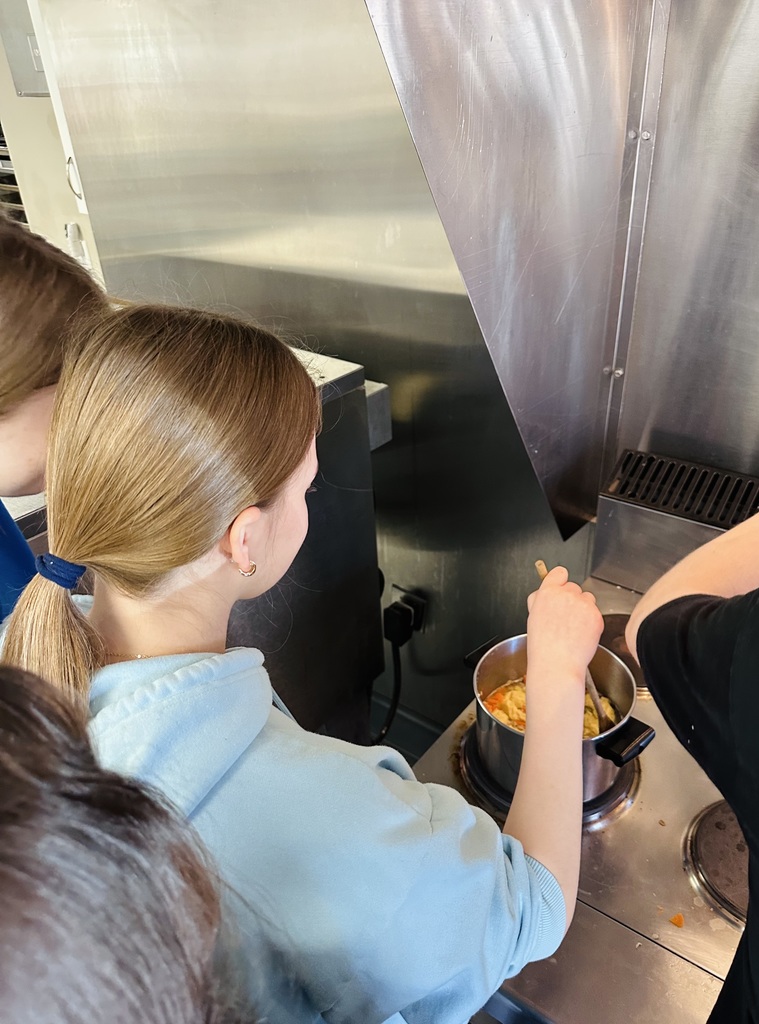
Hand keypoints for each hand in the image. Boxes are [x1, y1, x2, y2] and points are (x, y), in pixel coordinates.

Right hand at [525, 566, 602, 687]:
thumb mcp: (532, 617)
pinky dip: (591, 622)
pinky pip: (595, 613)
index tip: (561, 585)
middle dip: (571, 599)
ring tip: (573, 628)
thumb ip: (540, 600)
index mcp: (547, 593)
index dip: (560, 580)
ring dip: (583, 608)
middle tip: (565, 618)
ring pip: (587, 598)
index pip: (559, 573)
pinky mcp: (597, 616)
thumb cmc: (542, 647)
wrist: (557, 664)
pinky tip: (581, 635)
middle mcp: (566, 594)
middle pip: (574, 587)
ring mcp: (583, 604)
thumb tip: (545, 593)